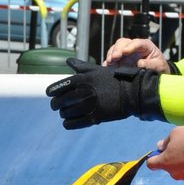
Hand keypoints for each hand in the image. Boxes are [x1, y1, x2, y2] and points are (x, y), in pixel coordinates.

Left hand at [44, 57, 162, 129]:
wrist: (131, 92)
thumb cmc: (113, 79)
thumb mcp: (96, 69)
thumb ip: (80, 66)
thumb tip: (67, 61)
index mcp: (81, 79)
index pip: (57, 88)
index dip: (51, 93)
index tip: (51, 95)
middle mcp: (82, 92)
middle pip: (59, 102)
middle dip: (56, 105)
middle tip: (57, 106)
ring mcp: (89, 105)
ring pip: (66, 113)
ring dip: (63, 114)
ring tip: (66, 113)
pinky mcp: (95, 117)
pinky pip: (74, 123)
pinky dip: (69, 124)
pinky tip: (68, 122)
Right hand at [104, 37, 167, 71]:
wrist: (157, 72)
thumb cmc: (159, 66)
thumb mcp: (158, 65)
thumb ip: (150, 64)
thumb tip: (139, 63)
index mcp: (145, 45)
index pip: (137, 43)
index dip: (130, 46)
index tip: (124, 52)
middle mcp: (134, 47)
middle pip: (123, 42)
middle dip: (117, 49)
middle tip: (114, 57)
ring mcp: (126, 53)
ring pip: (116, 48)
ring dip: (111, 54)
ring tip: (109, 61)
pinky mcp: (121, 60)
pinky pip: (112, 58)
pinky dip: (108, 61)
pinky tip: (106, 65)